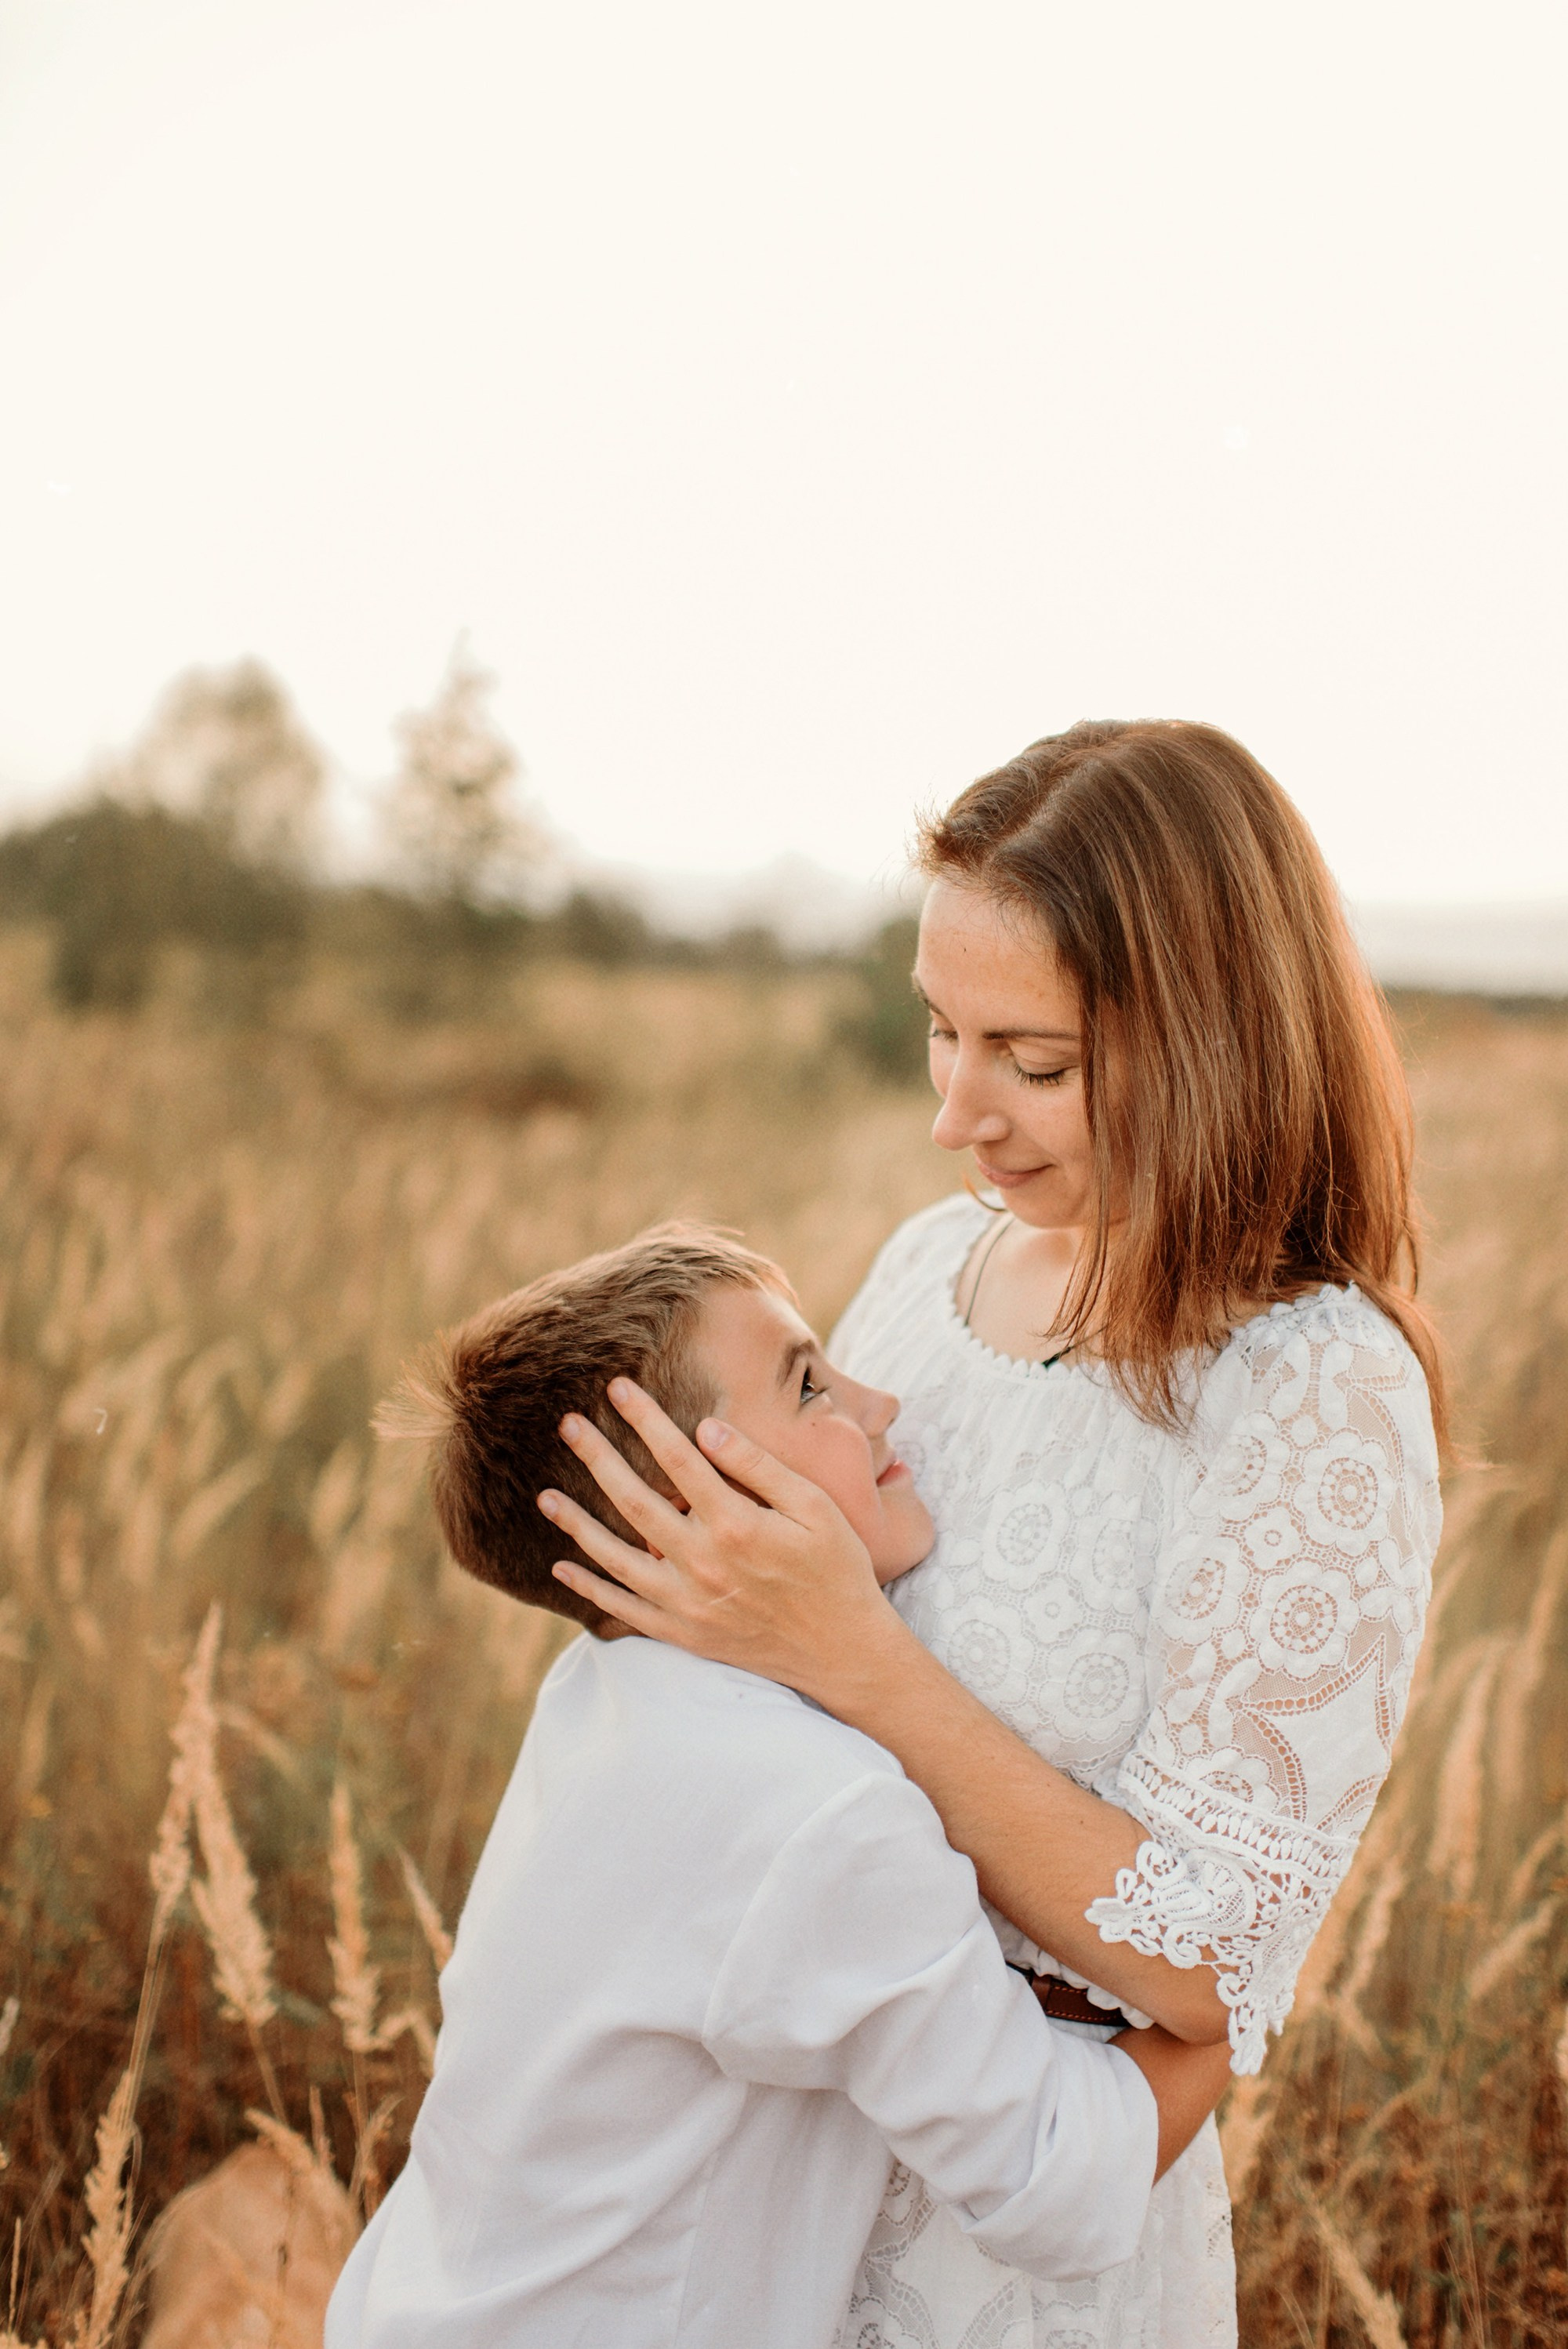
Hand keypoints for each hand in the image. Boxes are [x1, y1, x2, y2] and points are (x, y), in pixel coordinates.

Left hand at [539, 1380, 898, 1696]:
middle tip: (567, 1425)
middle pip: (635, 1499)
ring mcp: (688, 1602)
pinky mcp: (683, 1633)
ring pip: (616, 1556)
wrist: (843, 1653)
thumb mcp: (816, 1508)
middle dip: (597, 1458)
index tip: (616, 1388)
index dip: (644, 1419)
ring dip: (577, 1523)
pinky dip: (590, 1587)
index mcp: (737, 1524)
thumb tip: (707, 1428)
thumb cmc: (837, 1570)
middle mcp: (704, 1562)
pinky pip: (623, 1609)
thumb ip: (759, 1467)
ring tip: (544, 1495)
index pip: (677, 1458)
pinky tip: (562, 1565)